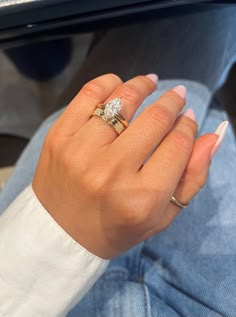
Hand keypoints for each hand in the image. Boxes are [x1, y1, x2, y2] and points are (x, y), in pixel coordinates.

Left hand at [33, 74, 218, 258]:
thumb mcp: (161, 216)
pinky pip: (88, 96)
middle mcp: (113, 172)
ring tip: (151, 82)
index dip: (188, 126)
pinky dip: (108, 83)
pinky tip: (118, 84)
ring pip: (122, 101)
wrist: (61, 233)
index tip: (188, 117)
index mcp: (142, 198)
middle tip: (177, 95)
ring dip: (142, 85)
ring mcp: (81, 152)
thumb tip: (212, 136)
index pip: (178, 145)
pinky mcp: (59, 138)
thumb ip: (192, 178)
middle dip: (172, 101)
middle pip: (155, 120)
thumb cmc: (115, 228)